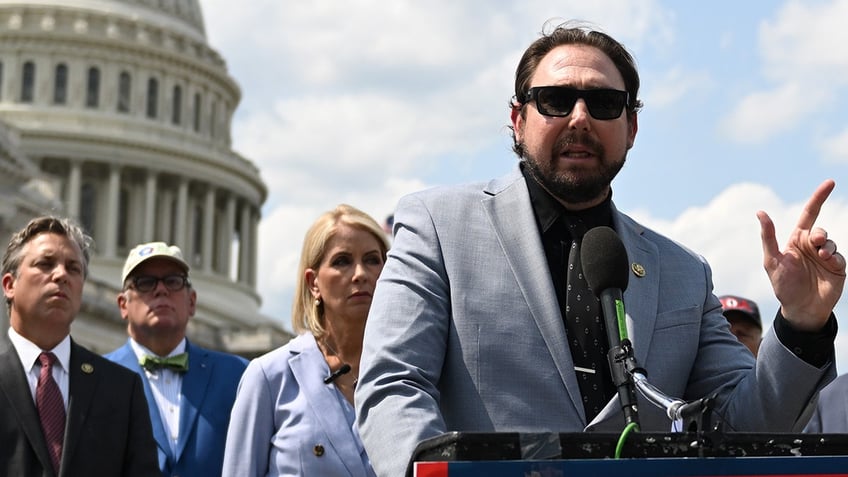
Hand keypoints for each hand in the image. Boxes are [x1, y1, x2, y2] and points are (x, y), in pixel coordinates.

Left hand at [757, 179, 845, 330]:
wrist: (801, 309)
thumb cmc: (783, 285)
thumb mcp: (772, 260)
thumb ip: (768, 236)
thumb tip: (760, 212)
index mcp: (797, 240)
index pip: (810, 214)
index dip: (819, 197)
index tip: (830, 182)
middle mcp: (812, 246)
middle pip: (820, 229)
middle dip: (819, 234)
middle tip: (815, 242)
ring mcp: (826, 256)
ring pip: (831, 242)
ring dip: (827, 247)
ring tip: (821, 257)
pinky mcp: (837, 267)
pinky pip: (840, 257)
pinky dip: (835, 258)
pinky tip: (828, 265)